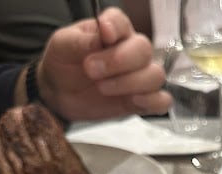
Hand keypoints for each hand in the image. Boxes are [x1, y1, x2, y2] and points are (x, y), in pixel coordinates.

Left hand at [36, 8, 172, 121]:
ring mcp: (138, 76)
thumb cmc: (63, 64)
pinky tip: (133, 101)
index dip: (116, 29)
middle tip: (92, 70)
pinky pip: (161, 101)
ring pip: (155, 76)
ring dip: (130, 83)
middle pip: (143, 50)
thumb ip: (82, 40)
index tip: (104, 36)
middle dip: (119, 62)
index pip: (123, 23)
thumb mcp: (62, 46)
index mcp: (112, 30)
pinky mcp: (141, 100)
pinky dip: (152, 102)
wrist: (59, 93)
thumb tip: (104, 32)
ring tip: (103, 88)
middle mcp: (130, 50)